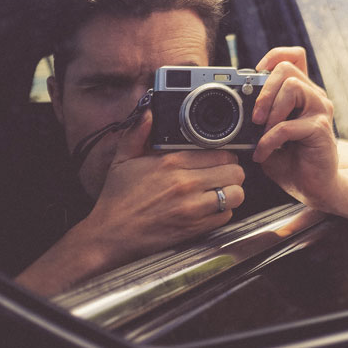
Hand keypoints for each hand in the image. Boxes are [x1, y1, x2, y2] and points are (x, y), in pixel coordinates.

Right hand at [79, 113, 244, 266]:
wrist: (111, 234)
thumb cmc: (117, 198)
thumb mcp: (122, 159)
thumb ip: (138, 133)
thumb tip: (148, 113)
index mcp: (172, 162)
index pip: (220, 152)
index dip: (225, 153)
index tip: (221, 156)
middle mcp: (186, 183)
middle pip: (234, 171)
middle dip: (232, 171)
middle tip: (224, 173)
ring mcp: (192, 207)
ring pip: (236, 194)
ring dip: (232, 191)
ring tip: (222, 190)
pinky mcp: (195, 228)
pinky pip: (226, 216)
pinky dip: (223, 211)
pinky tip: (212, 208)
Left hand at [251, 47, 339, 210]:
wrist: (316, 188)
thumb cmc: (293, 161)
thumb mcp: (268, 135)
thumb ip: (257, 120)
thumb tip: (235, 111)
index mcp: (302, 93)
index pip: (294, 56)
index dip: (274, 56)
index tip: (256, 75)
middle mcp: (314, 96)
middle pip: (287, 68)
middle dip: (264, 89)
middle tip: (254, 116)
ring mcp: (320, 110)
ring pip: (292, 87)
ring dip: (270, 110)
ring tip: (261, 132)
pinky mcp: (320, 129)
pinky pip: (287, 125)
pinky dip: (269, 140)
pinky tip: (264, 153)